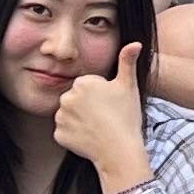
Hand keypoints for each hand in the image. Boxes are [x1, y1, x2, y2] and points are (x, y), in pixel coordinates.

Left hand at [51, 41, 152, 188]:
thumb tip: (135, 43)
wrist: (119, 151)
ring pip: (69, 114)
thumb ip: (127, 61)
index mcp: (82, 83)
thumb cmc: (126, 117)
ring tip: (98, 127)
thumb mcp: (129, 86)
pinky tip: (89, 137)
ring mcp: (61, 117)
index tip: (110, 104)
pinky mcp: (58, 135)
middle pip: (76, 99)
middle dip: (87, 105)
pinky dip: (74, 135)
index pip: (87, 85)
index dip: (100, 94)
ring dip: (79, 119)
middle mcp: (67, 98)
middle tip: (105, 116)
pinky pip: (65, 131)